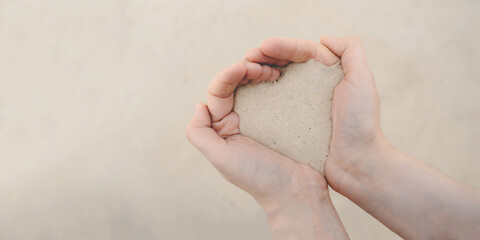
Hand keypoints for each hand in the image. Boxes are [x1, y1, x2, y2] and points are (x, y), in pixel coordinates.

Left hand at [186, 41, 348, 238]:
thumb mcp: (222, 158)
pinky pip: (276, 93)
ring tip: (273, 70)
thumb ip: (201, 134)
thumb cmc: (259, 177)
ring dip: (261, 71)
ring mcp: (263, 117)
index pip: (219, 93)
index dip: (229, 75)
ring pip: (255, 85)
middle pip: (236, 84)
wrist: (297, 191)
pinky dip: (277, 80)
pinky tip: (284, 75)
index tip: (246, 67)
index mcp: (223, 127)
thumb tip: (199, 105)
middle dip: (245, 69)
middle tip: (263, 67)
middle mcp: (240, 120)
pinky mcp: (284, 117)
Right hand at [244, 36, 384, 189]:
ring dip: (258, 72)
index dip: (282, 46)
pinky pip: (271, 102)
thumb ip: (350, 51)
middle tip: (248, 56)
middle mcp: (312, 85)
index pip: (301, 51)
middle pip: (284, 62)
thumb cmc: (361, 124)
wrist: (357, 164)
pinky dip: (258, 94)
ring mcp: (300, 104)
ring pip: (275, 80)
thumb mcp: (362, 81)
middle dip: (265, 55)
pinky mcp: (291, 121)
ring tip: (243, 69)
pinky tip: (246, 91)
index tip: (264, 46)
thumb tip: (323, 37)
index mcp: (328, 72)